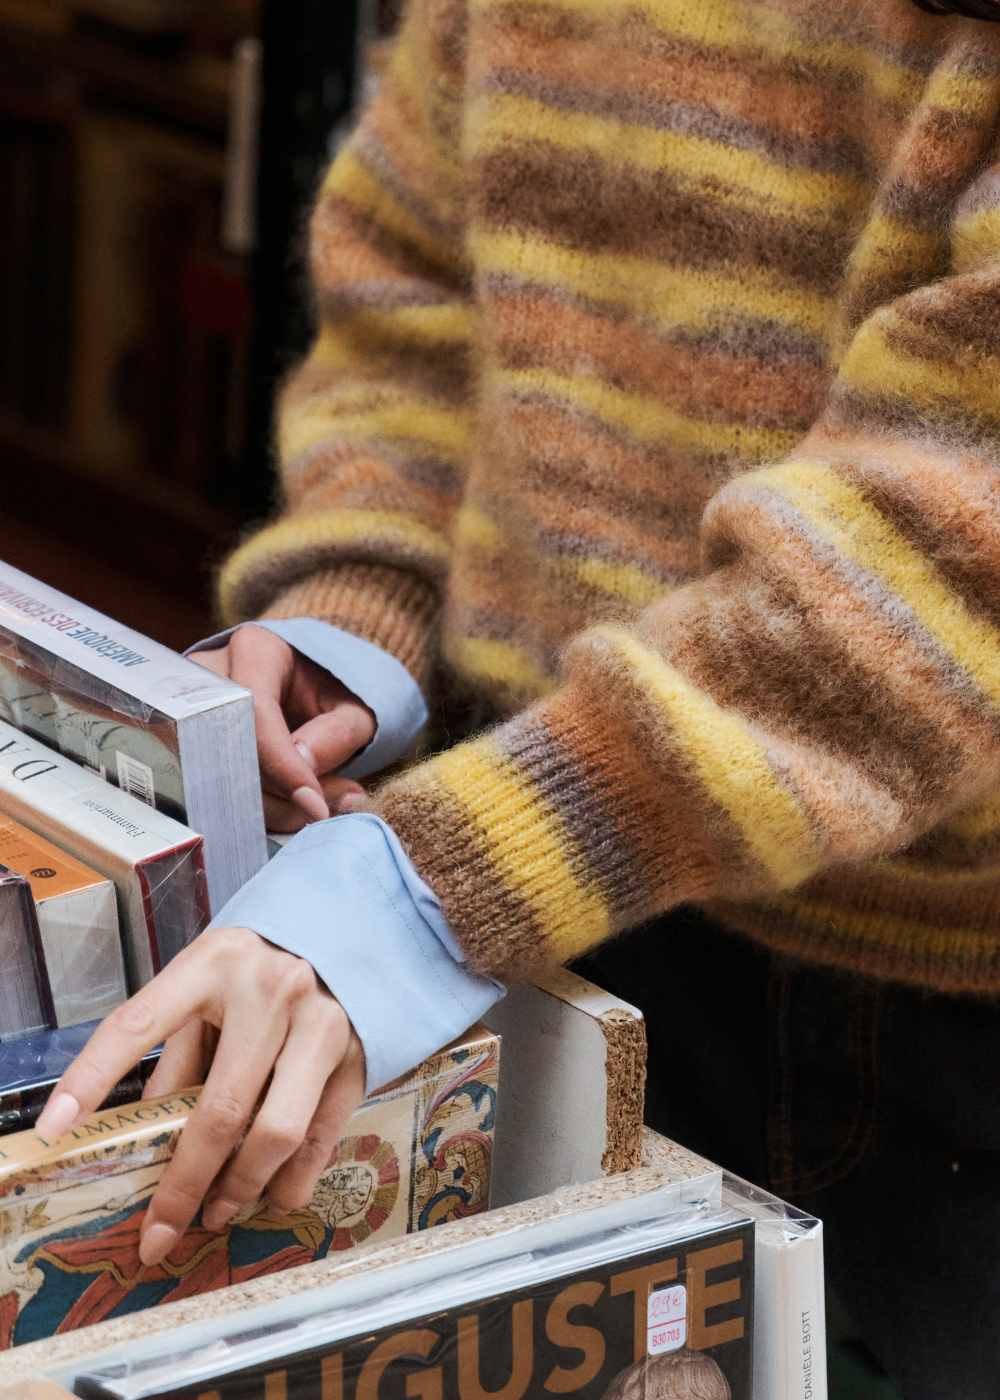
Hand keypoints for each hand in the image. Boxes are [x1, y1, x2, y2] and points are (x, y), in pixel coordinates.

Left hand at [35, 927, 365, 1267]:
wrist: (348, 934)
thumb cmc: (259, 969)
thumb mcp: (206, 988)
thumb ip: (178, 1053)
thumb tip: (149, 1135)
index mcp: (214, 965)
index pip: (139, 1023)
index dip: (93, 1076)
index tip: (56, 1127)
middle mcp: (272, 992)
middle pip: (222, 1109)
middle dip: (186, 1184)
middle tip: (162, 1231)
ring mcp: (322, 1024)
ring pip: (279, 1134)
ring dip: (242, 1190)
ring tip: (219, 1212)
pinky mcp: (358, 1056)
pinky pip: (322, 1137)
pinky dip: (293, 1181)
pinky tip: (271, 1196)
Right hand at [193, 626, 375, 830]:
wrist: (303, 688)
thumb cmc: (329, 694)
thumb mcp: (353, 707)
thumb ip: (338, 732)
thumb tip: (304, 765)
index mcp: (256, 650)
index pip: (256, 710)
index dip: (283, 765)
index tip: (314, 806)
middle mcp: (207, 670)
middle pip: (227, 746)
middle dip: (274, 795)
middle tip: (319, 811)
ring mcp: (182, 703)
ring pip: (207, 772)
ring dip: (261, 807)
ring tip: (311, 809)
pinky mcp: (177, 736)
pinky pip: (201, 785)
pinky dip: (244, 808)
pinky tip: (282, 810)